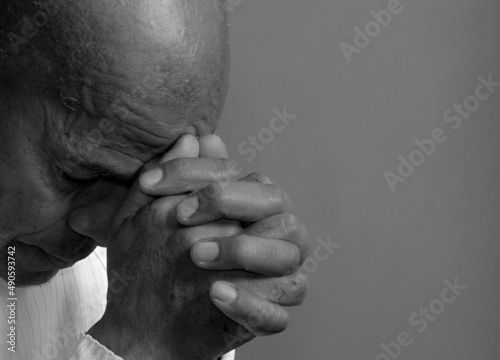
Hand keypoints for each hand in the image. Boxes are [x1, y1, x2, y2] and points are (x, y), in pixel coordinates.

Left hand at [88, 134, 308, 359]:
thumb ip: (174, 178)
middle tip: (183, 217)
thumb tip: (197, 138)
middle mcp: (268, 234)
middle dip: (231, 202)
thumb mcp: (147, 219)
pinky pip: (280, 310)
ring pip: (290, 253)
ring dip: (244, 251)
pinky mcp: (270, 312)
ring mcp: (274, 276)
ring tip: (197, 258)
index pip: (242, 174)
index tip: (154, 185)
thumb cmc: (150, 265)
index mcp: (247, 207)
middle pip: (278, 202)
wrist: (144, 325)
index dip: (201, 173)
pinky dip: (252, 303)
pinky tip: (216, 296)